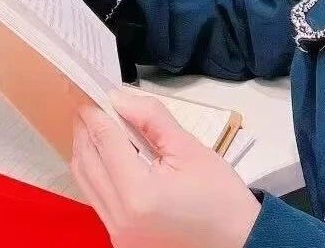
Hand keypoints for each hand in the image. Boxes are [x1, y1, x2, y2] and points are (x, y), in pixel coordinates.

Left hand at [71, 88, 260, 247]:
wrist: (239, 243)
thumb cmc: (221, 199)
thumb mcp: (190, 149)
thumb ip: (152, 119)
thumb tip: (119, 98)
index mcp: (139, 195)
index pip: (105, 141)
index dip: (95, 113)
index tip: (91, 91)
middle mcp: (121, 219)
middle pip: (87, 161)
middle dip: (85, 129)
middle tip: (89, 104)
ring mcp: (118, 235)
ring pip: (85, 182)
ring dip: (85, 150)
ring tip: (94, 125)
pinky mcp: (121, 241)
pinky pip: (96, 200)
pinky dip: (95, 173)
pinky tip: (105, 155)